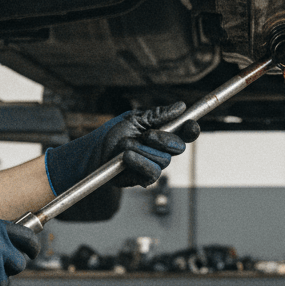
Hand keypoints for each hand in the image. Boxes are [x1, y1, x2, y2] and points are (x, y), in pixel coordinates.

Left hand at [44, 102, 200, 195]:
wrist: (93, 153)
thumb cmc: (113, 134)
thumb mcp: (134, 119)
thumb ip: (157, 115)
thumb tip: (180, 107)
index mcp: (163, 133)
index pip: (185, 132)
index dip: (191, 129)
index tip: (190, 124)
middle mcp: (162, 150)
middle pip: (178, 147)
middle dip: (164, 139)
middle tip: (146, 135)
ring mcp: (156, 165)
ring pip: (163, 159)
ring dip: (142, 150)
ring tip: (124, 146)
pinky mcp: (146, 179)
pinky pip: (152, 172)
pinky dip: (138, 162)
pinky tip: (126, 157)